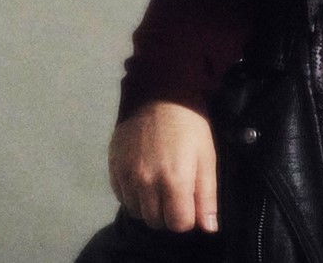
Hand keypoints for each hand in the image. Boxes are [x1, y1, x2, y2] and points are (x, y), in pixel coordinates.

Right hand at [108, 101, 218, 232]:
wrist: (160, 95)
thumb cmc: (191, 126)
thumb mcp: (207, 157)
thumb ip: (207, 195)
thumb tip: (209, 227)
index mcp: (174, 180)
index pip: (178, 223)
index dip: (187, 218)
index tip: (190, 204)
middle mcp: (146, 183)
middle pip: (156, 221)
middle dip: (169, 214)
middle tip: (176, 193)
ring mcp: (126, 176)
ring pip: (137, 212)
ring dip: (150, 206)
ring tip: (160, 185)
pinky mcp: (113, 169)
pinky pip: (122, 197)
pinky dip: (133, 195)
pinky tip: (144, 179)